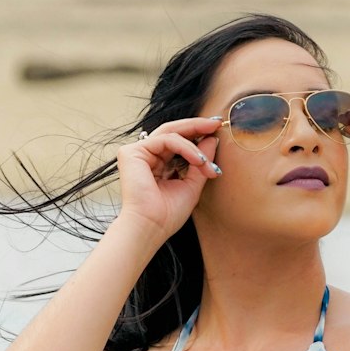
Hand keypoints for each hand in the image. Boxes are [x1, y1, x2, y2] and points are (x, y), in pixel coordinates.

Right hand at [116, 116, 222, 239]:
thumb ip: (201, 162)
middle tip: (216, 123)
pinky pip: (166, 139)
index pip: (178, 141)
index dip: (197, 133)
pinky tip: (198, 161)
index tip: (217, 130)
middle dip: (197, 126)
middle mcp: (146, 156)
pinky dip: (185, 147)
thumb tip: (212, 139)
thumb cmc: (168, 215)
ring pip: (171, 133)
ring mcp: (137, 153)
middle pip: (173, 131)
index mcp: (158, 163)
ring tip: (207, 161)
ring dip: (194, 143)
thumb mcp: (192, 185)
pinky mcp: (131, 152)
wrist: (151, 227)